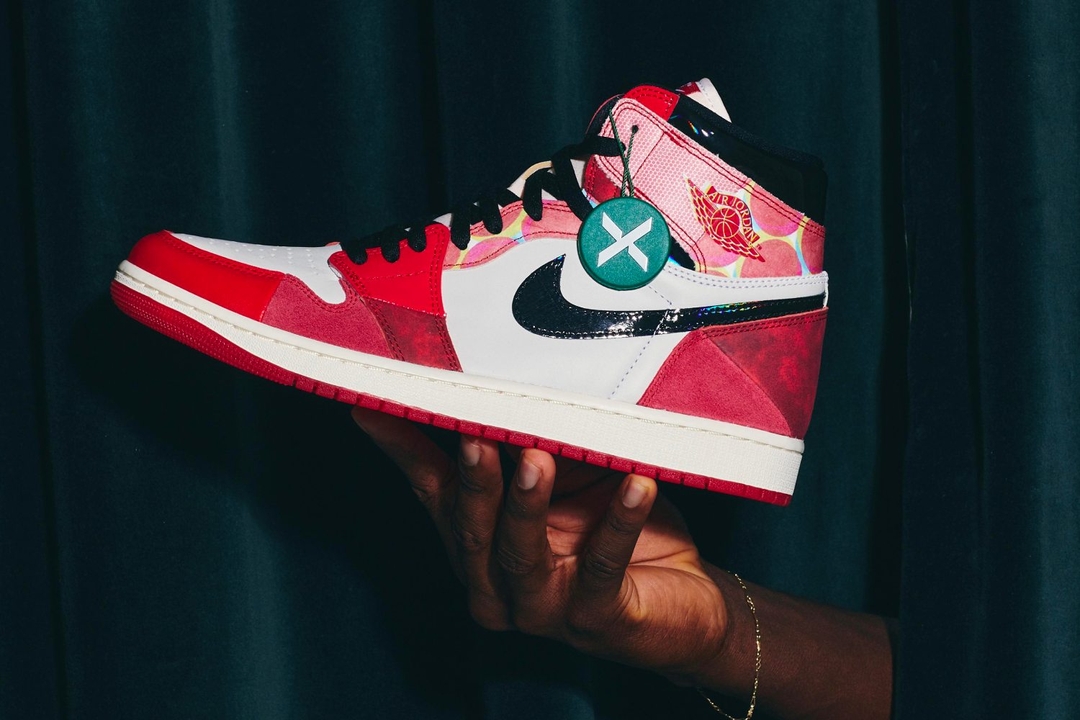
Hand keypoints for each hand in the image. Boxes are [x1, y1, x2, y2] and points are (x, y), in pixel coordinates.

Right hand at [352, 408, 729, 682]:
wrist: (686, 606)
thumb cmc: (612, 528)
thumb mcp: (566, 479)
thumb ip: (524, 444)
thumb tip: (497, 381)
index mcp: (477, 547)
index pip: (433, 492)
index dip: (403, 449)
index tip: (372, 408)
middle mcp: (497, 584)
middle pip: (471, 529)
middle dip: (471, 482)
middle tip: (473, 437)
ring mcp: (543, 609)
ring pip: (519, 553)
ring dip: (527, 505)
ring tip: (538, 459)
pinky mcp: (597, 620)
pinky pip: (603, 567)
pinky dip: (619, 524)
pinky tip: (637, 485)